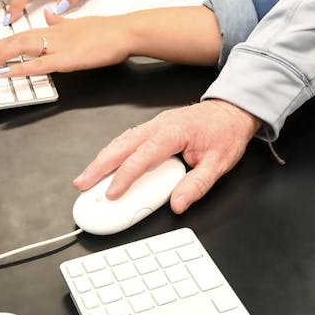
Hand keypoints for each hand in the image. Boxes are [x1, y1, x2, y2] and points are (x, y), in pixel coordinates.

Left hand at [0, 11, 131, 75]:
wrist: (125, 31)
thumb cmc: (107, 30)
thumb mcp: (79, 22)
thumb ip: (61, 21)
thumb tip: (48, 14)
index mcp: (54, 28)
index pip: (21, 34)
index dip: (1, 42)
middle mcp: (52, 35)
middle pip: (15, 40)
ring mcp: (59, 47)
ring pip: (23, 49)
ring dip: (0, 57)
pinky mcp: (68, 59)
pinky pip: (40, 64)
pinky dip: (21, 67)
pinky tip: (7, 72)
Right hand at [74, 101, 261, 214]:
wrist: (232, 110)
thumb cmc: (225, 133)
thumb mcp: (219, 163)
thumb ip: (197, 185)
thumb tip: (178, 204)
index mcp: (174, 132)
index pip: (143, 156)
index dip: (125, 176)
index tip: (112, 193)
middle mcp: (160, 125)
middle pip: (122, 145)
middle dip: (99, 165)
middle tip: (82, 184)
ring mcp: (155, 124)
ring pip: (122, 140)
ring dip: (102, 158)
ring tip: (86, 177)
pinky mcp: (154, 127)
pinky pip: (128, 138)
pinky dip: (113, 151)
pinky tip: (104, 163)